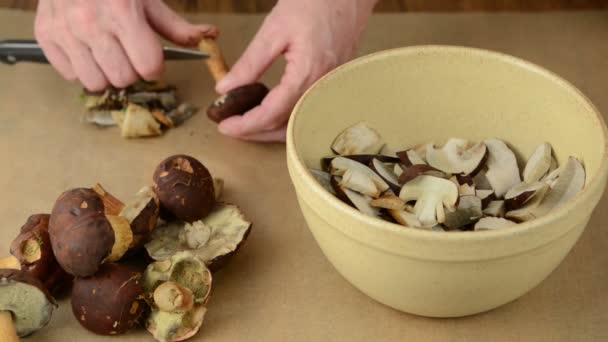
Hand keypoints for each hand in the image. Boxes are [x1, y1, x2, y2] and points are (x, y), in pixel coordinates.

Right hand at [34, 0, 216, 90]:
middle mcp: (91, 24)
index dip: (155, 66)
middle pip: (123, 79)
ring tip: (107, 52)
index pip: (149, 67)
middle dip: (132, 70)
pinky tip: (85, 48)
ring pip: (96, 83)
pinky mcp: (45, 35)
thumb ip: (175, 26)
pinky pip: (69, 75)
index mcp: (123, 13)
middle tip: (128, 53)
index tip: (151, 58)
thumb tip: (209, 38)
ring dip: (106, 73)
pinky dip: (80, 67)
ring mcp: (65, 30)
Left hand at [215, 0, 376, 141]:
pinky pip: (308, 111)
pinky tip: (271, 109)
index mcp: (306, 74)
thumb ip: (250, 63)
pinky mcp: (333, 85)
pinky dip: (287, 117)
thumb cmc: (315, 3)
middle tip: (231, 127)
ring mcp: (330, 89)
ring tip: (247, 121)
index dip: (245, 124)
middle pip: (286, 127)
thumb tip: (226, 88)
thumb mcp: (273, 30)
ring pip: (298, 123)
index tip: (225, 126)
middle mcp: (321, 88)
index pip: (272, 114)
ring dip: (271, 128)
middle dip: (256, 132)